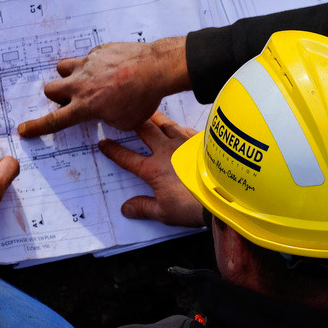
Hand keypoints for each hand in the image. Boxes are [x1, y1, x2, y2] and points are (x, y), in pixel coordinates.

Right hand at [16, 36, 189, 137]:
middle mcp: (80, 85)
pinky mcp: (97, 52)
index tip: (24, 130)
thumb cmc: (142, 99)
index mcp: (85, 107)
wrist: (154, 69)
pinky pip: (87, 58)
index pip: (55, 120)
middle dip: (57, 96)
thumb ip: (107, 118)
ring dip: (68, 76)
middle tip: (71, 99)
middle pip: (50, 89)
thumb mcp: (124, 122)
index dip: (37, 127)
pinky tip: (111, 68)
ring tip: (84, 80)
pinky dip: (94, 65)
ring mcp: (87, 65)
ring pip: (62, 68)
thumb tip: (105, 112)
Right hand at [97, 111, 205, 226]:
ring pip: (165, 124)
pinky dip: (178, 126)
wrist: (223, 196)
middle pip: (145, 130)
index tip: (104, 143)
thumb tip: (126, 208)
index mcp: (153, 169)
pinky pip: (186, 128)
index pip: (128, 158)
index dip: (114, 151)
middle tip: (126, 116)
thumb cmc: (193, 205)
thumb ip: (144, 208)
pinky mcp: (200, 142)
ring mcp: (184, 143)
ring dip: (155, 119)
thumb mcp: (165, 213)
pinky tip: (179, 127)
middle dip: (133, 123)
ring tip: (149, 114)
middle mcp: (166, 151)